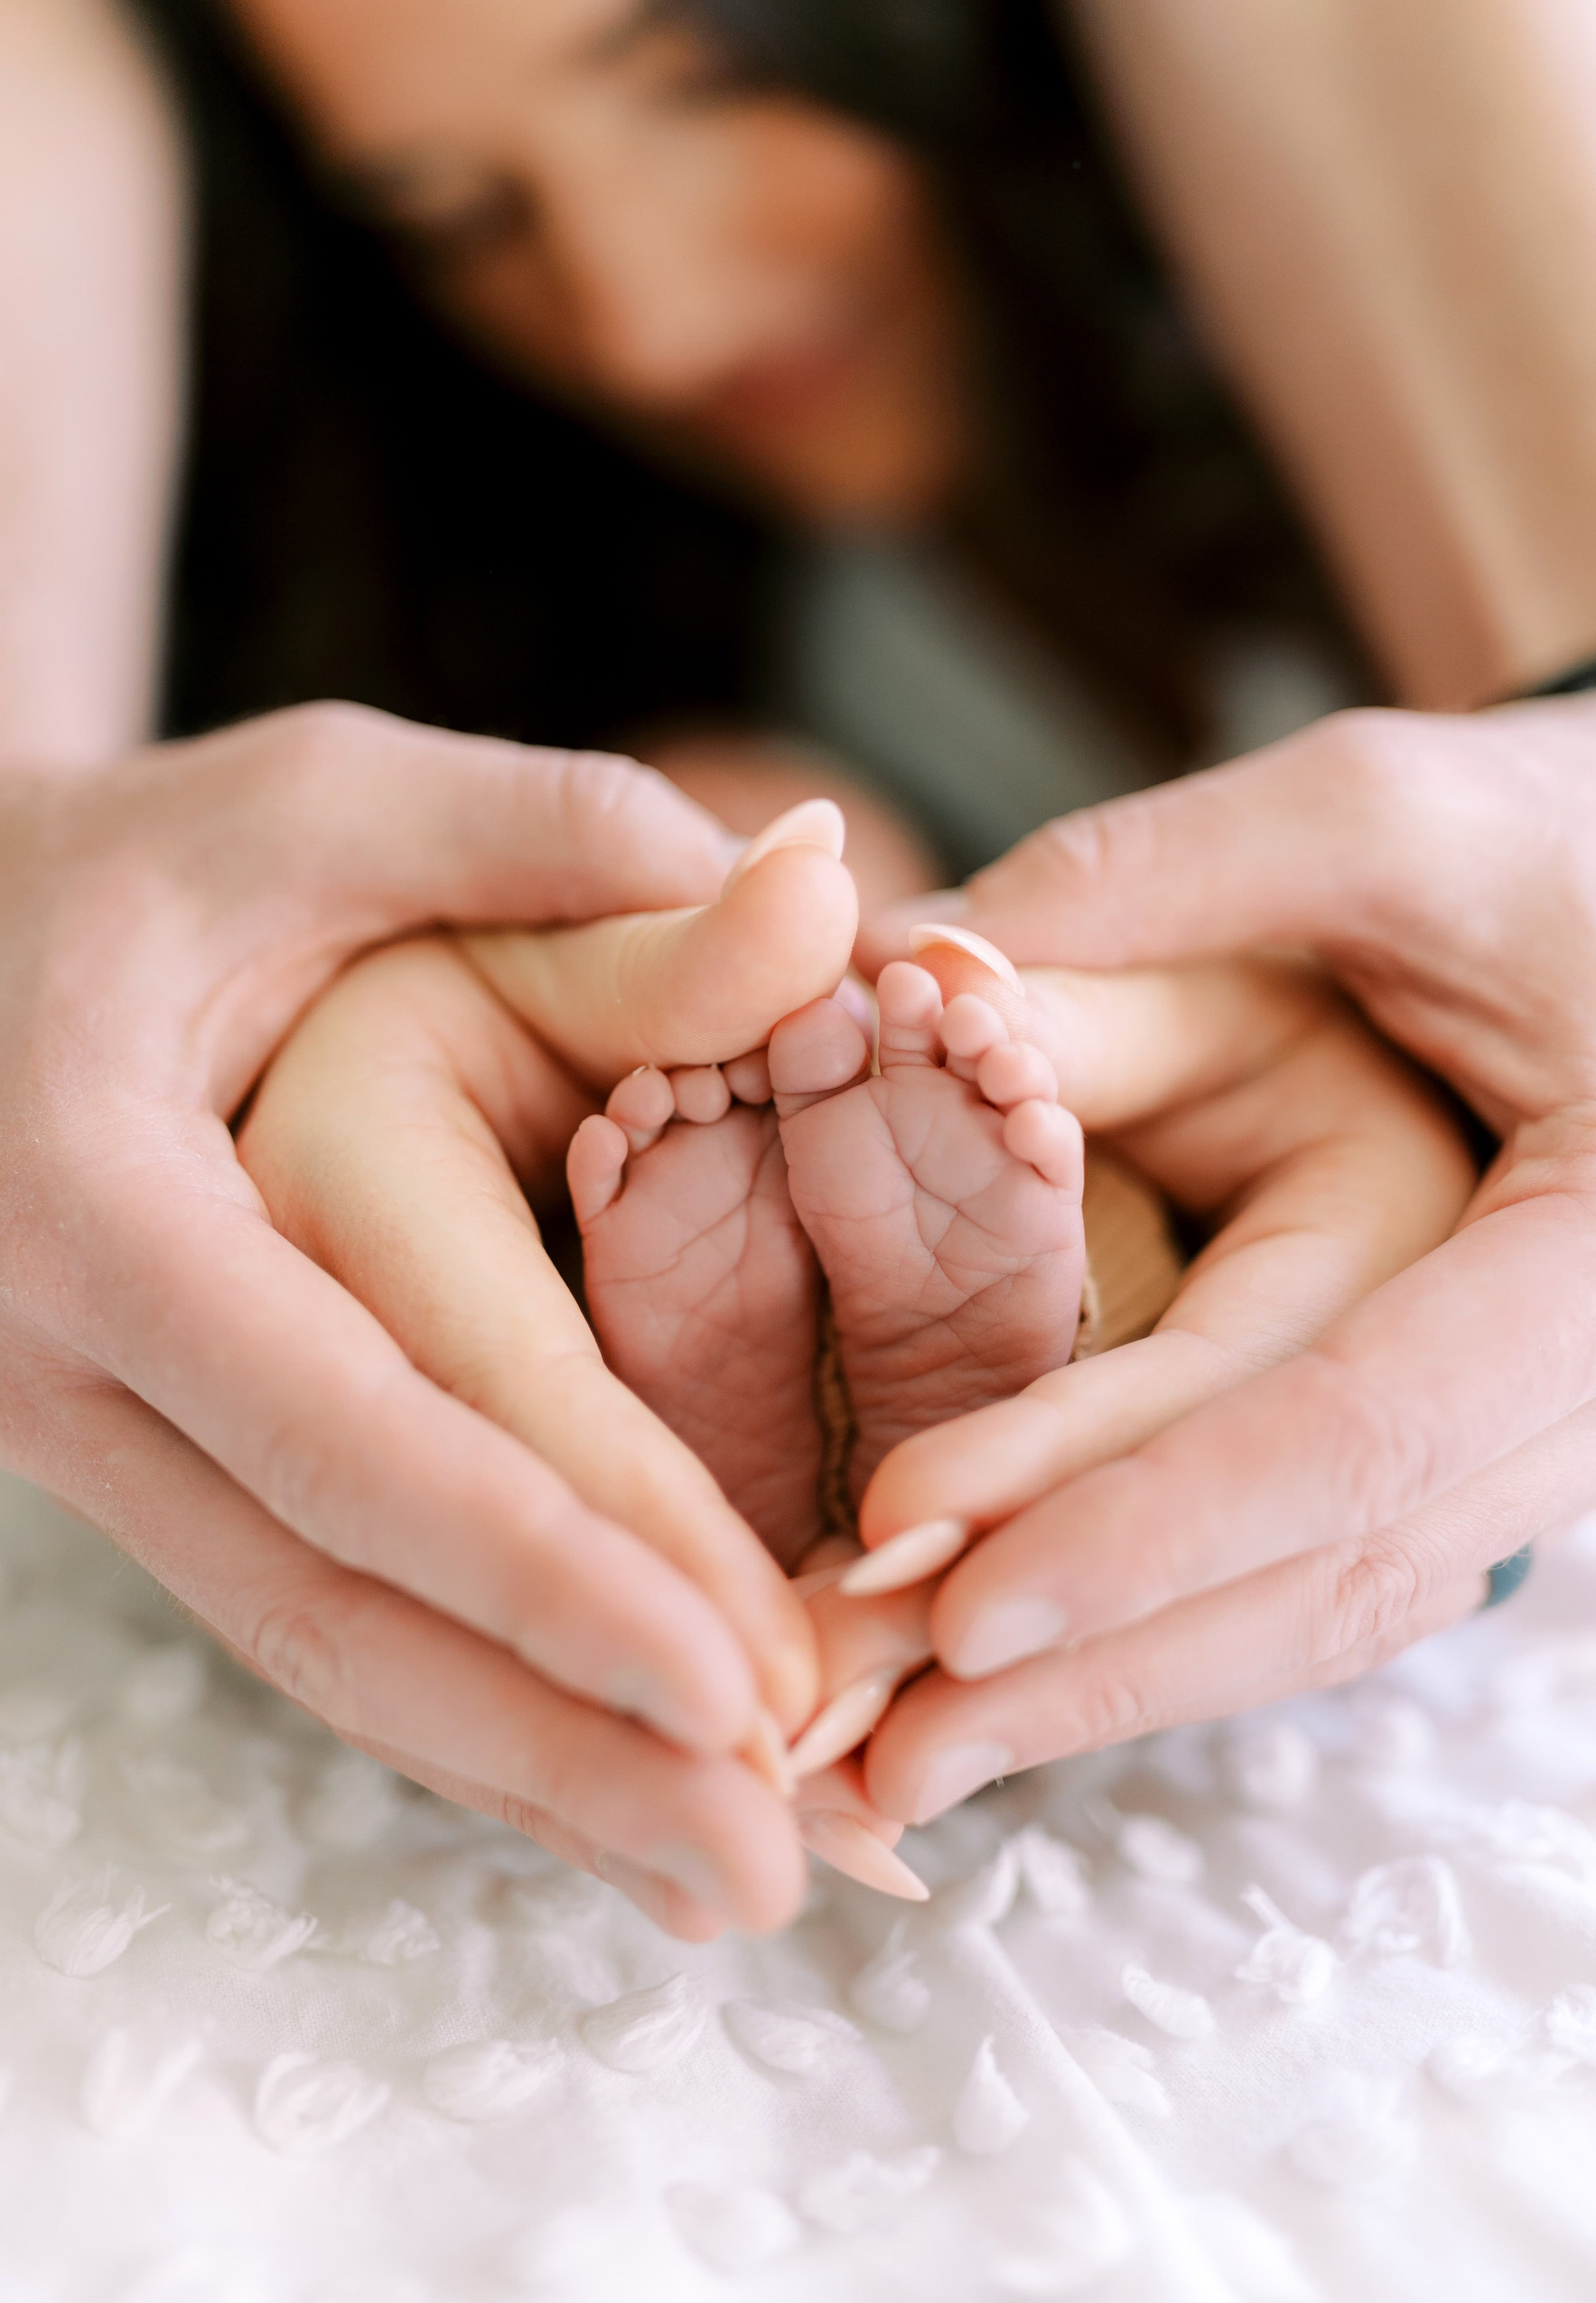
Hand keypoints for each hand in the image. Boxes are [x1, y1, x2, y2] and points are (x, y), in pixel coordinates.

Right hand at [0, 707, 808, 1935]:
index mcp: (112, 1204)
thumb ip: (557, 847)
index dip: (557, 1562)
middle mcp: (78, 1366)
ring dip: (526, 1780)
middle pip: (336, 1606)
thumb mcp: (317, 809)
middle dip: (561, 1744)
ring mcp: (102, 1447)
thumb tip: (832, 887)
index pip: (364, 1425)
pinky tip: (604, 1796)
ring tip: (730, 1880)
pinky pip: (312, 1620)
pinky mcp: (156, 1475)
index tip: (748, 1682)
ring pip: (319, 1654)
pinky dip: (467, 1716)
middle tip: (776, 1864)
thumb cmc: (144, 870)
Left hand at [854, 705, 1586, 1818]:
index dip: (1155, 1519)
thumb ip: (1156, 887)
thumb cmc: (1554, 849)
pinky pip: (1322, 1568)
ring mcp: (1535, 1433)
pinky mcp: (1464, 1443)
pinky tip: (1011, 1672)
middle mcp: (1587, 1382)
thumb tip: (909, 971)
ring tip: (900, 1754)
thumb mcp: (1388, 824)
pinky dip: (1165, 1625)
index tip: (954, 1595)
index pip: (1359, 1424)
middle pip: (1332, 1567)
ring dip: (1111, 1681)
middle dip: (1097, 1655)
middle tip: (869, 1734)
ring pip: (1325, 1605)